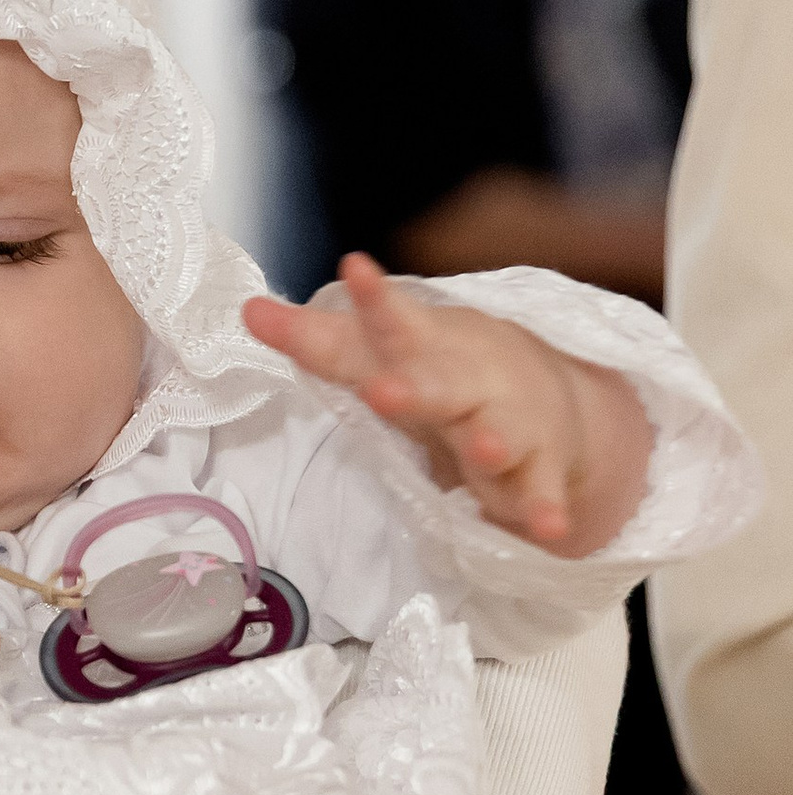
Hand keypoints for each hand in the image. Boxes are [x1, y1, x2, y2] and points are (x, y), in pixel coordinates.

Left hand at [243, 252, 650, 556]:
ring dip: (493, 442)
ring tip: (483, 449)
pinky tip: (548, 527)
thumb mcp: (382, 352)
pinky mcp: (538, 468)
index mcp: (425, 347)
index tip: (354, 267)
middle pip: (440, 384)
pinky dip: (545, 507)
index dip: (372, 299)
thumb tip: (246, 309)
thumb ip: (318, 338)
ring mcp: (509, 422)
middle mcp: (469, 380)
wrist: (543, 397)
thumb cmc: (441, 371)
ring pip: (500, 433)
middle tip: (383, 391)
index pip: (390, 322)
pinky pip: (540, 490)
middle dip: (414, 389)